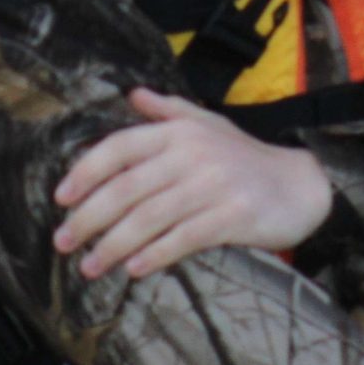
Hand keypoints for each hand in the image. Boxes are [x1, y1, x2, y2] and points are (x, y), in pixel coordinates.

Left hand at [53, 87, 333, 280]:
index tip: (61, 198)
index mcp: (180, 132)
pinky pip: (184, 238)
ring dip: (113, 246)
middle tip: (63, 241)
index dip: (86, 172)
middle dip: (89, 218)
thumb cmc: (245, 158)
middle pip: (127, 188)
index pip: (120, 147)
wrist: (302, 185)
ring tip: (90, 266)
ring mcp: (214, 185)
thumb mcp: (207, 125)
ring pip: (150, 218)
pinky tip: (133, 269)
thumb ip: (166, 111)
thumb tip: (130, 95)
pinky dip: (155, 254)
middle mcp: (193, 154)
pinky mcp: (234, 216)